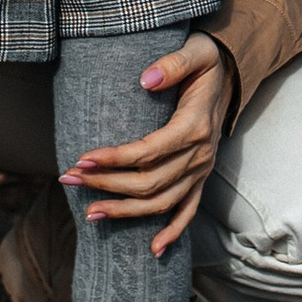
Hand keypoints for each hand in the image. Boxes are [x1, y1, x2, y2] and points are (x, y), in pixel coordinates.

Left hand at [64, 35, 229, 256]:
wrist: (233, 72)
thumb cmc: (208, 60)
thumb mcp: (196, 51)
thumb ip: (173, 63)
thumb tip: (146, 79)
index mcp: (194, 127)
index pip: (148, 152)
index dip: (114, 159)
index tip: (81, 159)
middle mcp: (199, 155)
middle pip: (148, 182)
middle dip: (106, 185)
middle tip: (69, 179)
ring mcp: (201, 170)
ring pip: (162, 203)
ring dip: (125, 212)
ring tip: (90, 214)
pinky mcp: (201, 177)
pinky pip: (188, 211)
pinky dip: (173, 232)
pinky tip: (153, 250)